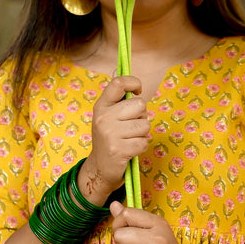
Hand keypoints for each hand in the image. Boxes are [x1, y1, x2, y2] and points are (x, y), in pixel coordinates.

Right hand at [78, 76, 149, 202]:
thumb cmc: (110, 139)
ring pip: (145, 125)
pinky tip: (130, 150)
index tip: (137, 91)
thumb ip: (119, 100)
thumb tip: (126, 75)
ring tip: (129, 139)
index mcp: (101, 106)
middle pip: (140, 105)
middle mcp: (104, 118)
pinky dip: (140, 147)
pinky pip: (143, 142)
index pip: (118, 83)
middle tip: (131, 126)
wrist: (100, 168)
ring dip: (142, 134)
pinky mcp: (119, 150)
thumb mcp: (108, 116)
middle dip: (141, 116)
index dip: (134, 83)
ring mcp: (110, 134)